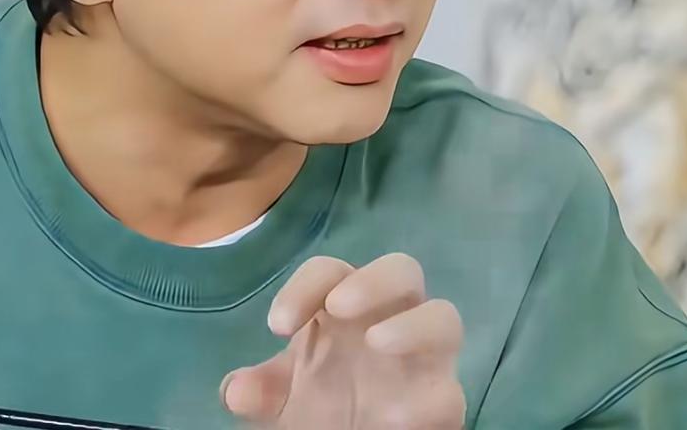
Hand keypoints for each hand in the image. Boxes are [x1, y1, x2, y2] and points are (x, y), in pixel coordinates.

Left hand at [221, 254, 464, 428]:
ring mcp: (422, 359)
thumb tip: (237, 392)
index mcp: (344, 307)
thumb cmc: (316, 408)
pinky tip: (391, 416)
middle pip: (402, 270)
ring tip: (378, 342)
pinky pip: (449, 393)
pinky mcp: (442, 403)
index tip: (276, 326)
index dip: (305, 286)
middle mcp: (389, 320)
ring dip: (414, 325)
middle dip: (373, 280)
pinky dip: (426, 401)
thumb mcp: (278, 400)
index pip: (331, 272)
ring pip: (444, 317)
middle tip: (339, 306)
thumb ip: (261, 390)